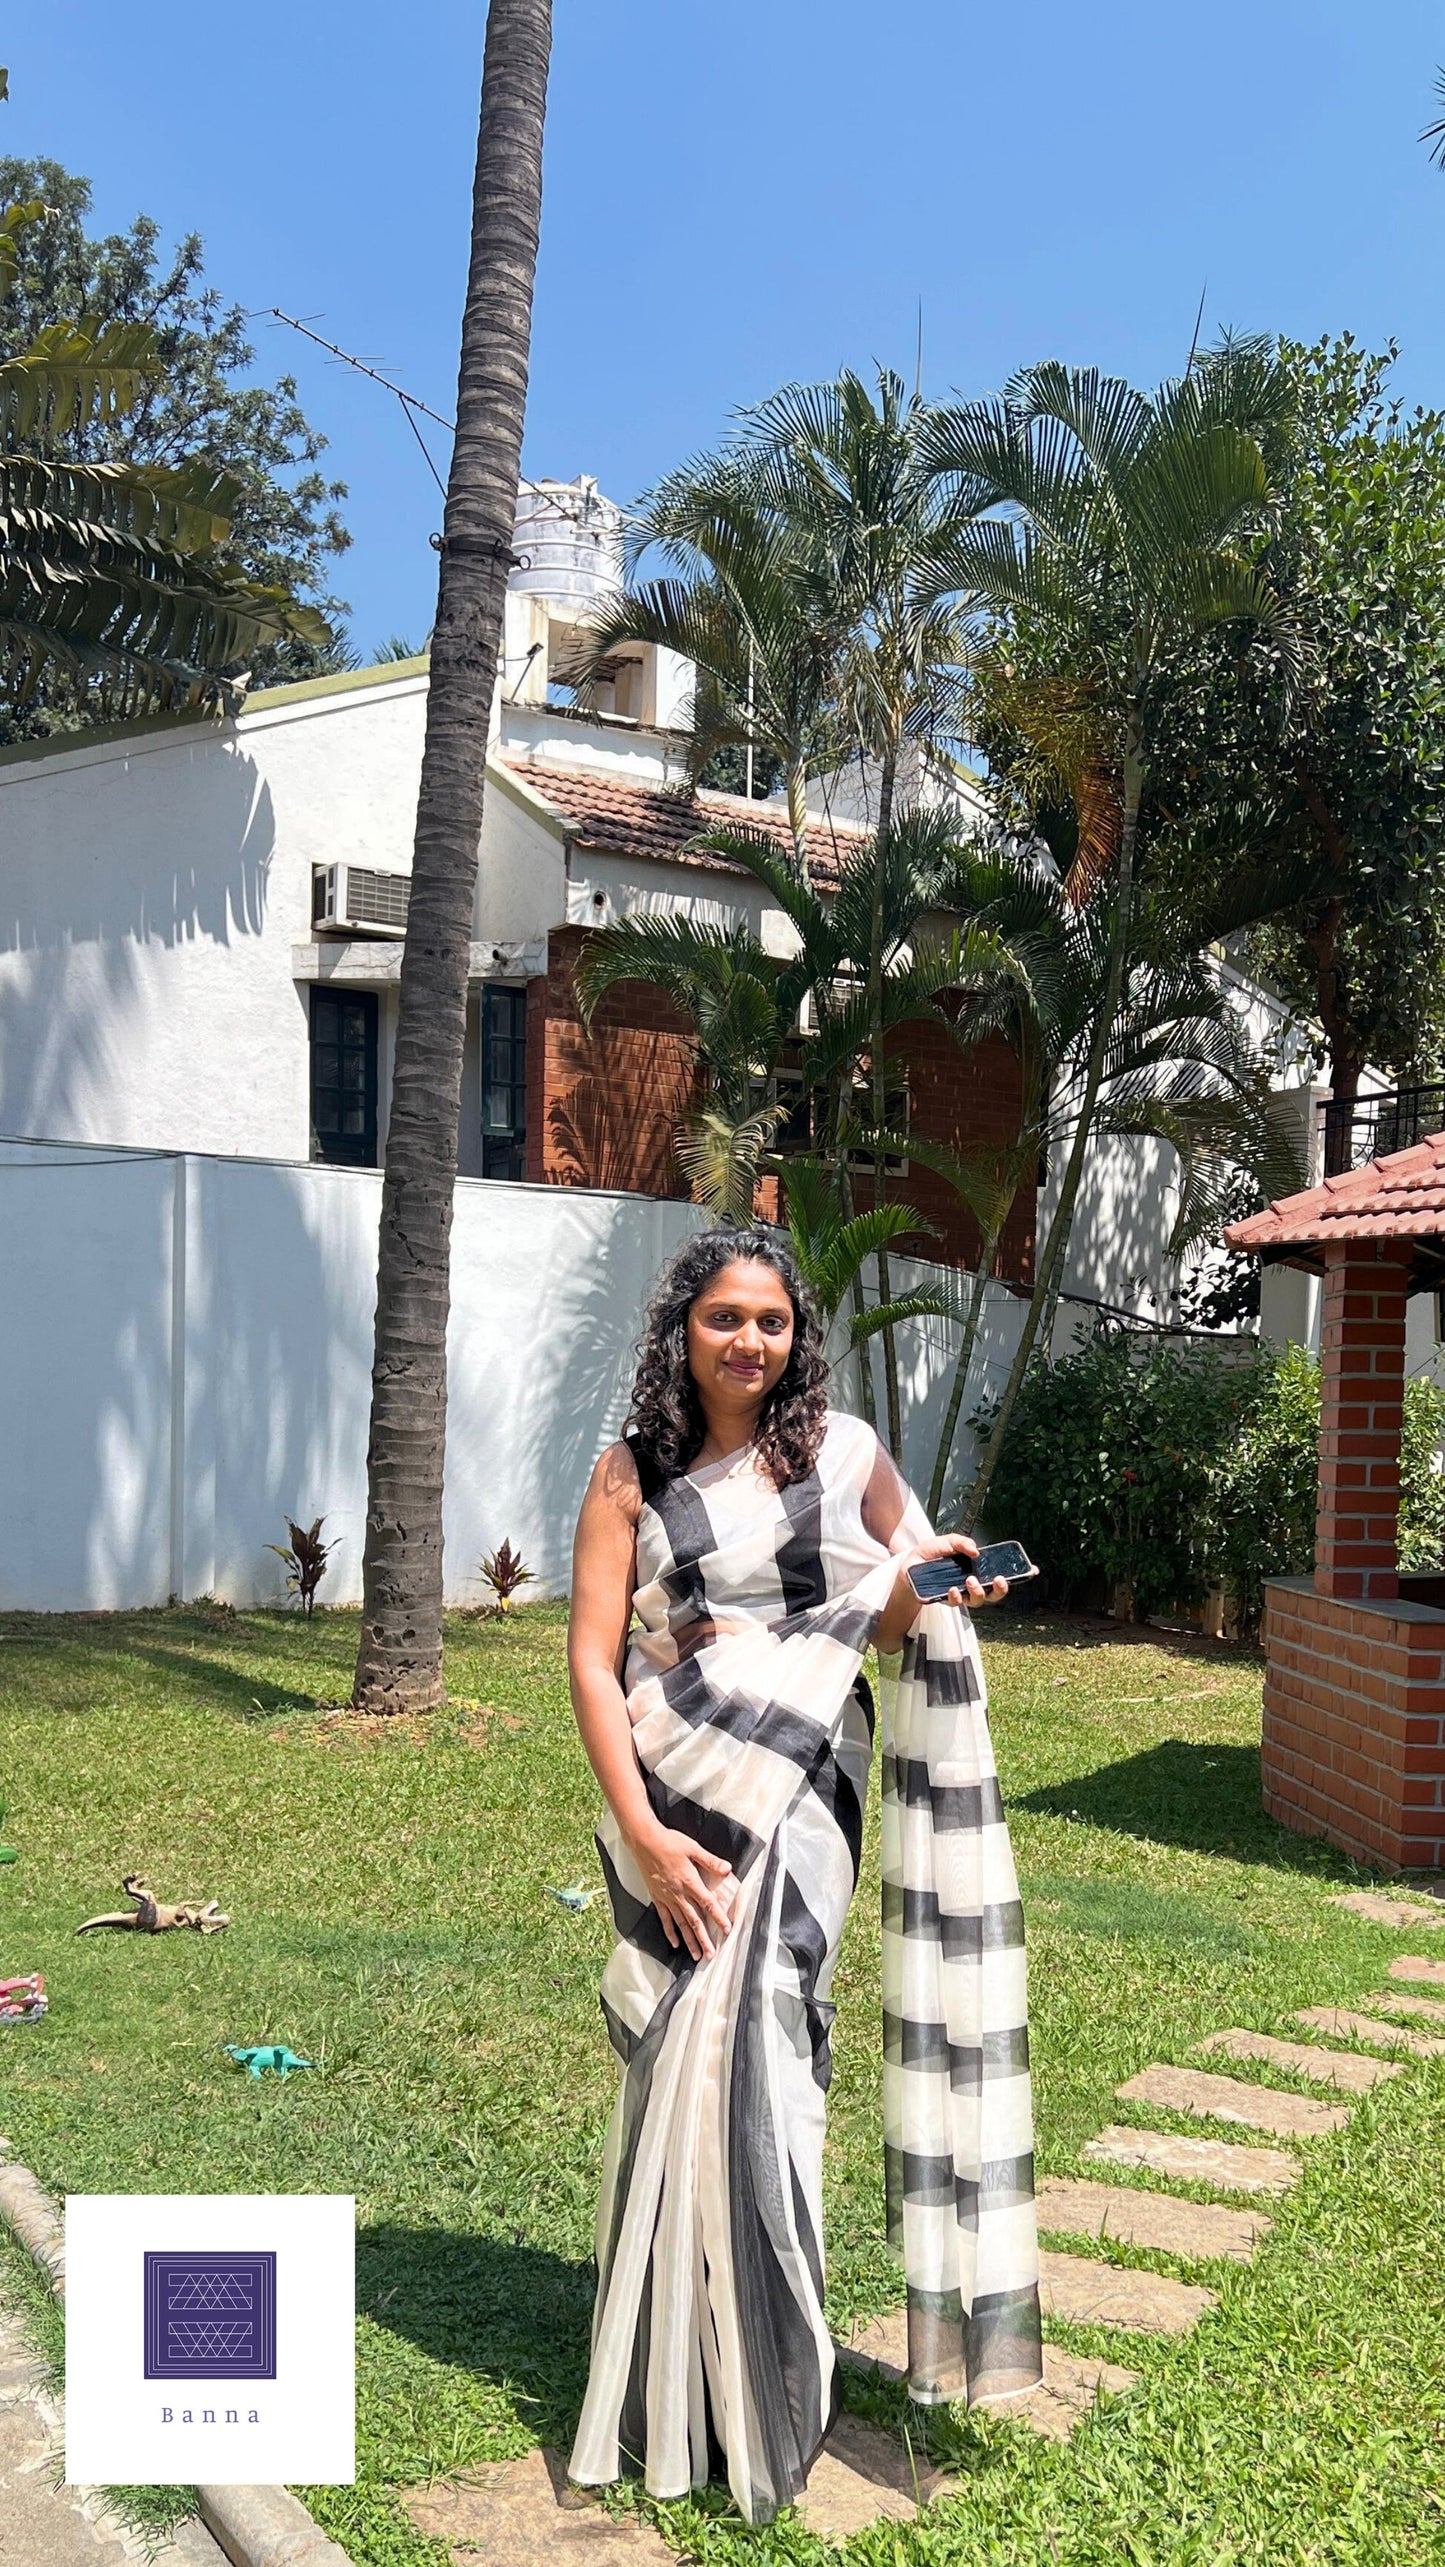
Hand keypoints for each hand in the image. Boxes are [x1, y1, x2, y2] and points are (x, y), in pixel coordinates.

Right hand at [627, 1822, 735, 1962]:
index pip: (708, 1903)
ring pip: (681, 1924)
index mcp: (690, 1881)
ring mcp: (667, 1898)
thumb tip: (727, 1868)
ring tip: (697, 1955)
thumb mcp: (692, 1848)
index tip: (727, 1930)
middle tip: (711, 1954)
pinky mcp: (657, 1898)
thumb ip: (710, 1861)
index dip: (718, 1917)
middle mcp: (679, 1894)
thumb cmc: (668, 1842)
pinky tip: (675, 1943)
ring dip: (690, 1941)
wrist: (644, 1842)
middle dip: (704, 1939)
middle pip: (695, 1920)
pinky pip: (665, 1919)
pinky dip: (670, 1932)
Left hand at [876, 1534, 1007, 1651]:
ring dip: (978, 1592)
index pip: (1000, 1574)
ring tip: (970, 1580)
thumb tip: (976, 1551)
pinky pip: (956, 1603)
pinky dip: (956, 1596)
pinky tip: (952, 1589)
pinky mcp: (946, 1600)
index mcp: (976, 1569)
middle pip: (994, 1594)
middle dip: (1000, 1589)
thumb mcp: (945, 1541)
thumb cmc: (929, 1554)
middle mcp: (972, 1584)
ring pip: (977, 1601)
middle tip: (998, 1579)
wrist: (907, 1566)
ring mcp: (960, 1594)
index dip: (1017, 1574)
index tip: (1031, 1570)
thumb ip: (960, 1542)